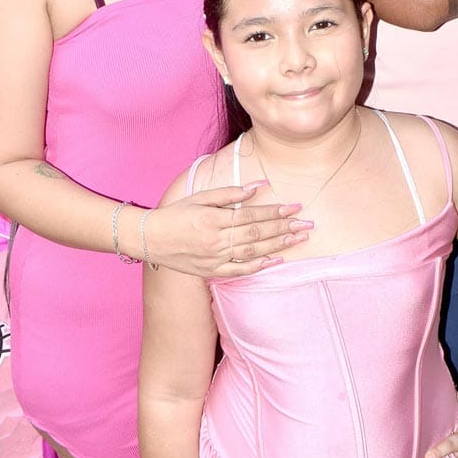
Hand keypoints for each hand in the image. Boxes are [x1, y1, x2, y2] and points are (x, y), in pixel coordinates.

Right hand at [145, 185, 311, 276]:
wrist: (150, 238)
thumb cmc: (177, 214)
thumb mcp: (201, 197)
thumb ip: (230, 193)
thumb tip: (258, 187)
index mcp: (214, 219)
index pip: (252, 216)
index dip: (276, 212)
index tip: (295, 207)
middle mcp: (216, 240)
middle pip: (258, 235)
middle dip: (284, 228)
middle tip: (307, 225)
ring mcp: (215, 258)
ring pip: (253, 253)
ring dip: (278, 246)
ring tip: (298, 240)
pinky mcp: (211, 271)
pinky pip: (239, 270)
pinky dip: (259, 266)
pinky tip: (276, 260)